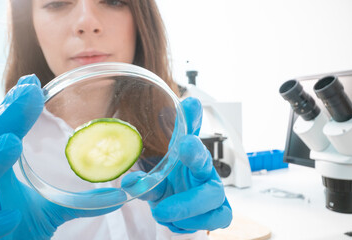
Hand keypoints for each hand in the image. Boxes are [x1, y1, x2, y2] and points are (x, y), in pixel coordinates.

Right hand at [0, 75, 121, 239]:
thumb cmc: (14, 234)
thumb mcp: (50, 212)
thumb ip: (80, 202)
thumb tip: (119, 194)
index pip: (0, 137)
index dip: (14, 112)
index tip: (32, 85)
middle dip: (3, 121)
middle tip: (27, 94)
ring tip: (10, 142)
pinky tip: (11, 216)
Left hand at [123, 97, 231, 232]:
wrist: (181, 213)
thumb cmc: (170, 190)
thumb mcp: (155, 182)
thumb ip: (144, 182)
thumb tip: (130, 183)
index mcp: (187, 156)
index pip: (191, 131)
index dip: (191, 117)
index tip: (189, 103)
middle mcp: (202, 169)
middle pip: (204, 158)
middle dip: (196, 150)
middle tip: (185, 143)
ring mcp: (214, 190)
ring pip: (212, 194)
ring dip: (186, 204)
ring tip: (162, 211)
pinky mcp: (220, 211)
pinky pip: (218, 216)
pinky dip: (196, 222)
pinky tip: (178, 223)